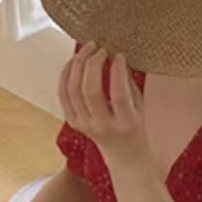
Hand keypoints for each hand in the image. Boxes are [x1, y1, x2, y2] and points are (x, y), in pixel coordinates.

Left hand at [58, 41, 146, 163]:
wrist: (123, 153)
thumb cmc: (133, 125)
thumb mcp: (139, 105)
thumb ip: (127, 82)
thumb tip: (115, 55)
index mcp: (125, 122)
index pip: (119, 94)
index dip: (117, 71)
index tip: (118, 55)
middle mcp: (103, 126)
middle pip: (90, 91)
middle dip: (92, 63)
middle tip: (99, 48)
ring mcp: (85, 125)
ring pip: (73, 90)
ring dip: (78, 65)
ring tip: (86, 49)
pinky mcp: (73, 122)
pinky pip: (63, 94)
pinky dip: (66, 74)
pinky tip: (73, 62)